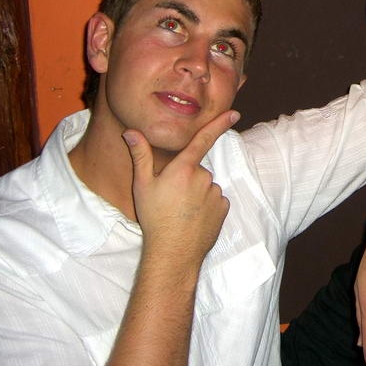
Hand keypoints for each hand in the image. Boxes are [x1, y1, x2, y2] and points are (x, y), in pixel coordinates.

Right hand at [122, 110, 239, 264]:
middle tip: (171, 197)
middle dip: (187, 178)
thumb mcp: (143, 185)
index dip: (219, 124)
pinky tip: (193, 217)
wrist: (173, 252)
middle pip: (197, 169)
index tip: (234, 113)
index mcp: (183, 168)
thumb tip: (132, 132)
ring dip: (196, 193)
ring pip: (206, 186)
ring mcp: (215, 193)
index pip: (203, 140)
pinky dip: (207, 206)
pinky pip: (215, 200)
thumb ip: (141, 156)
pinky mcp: (223, 208)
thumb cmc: (154, 217)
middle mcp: (203, 177)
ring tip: (181, 210)